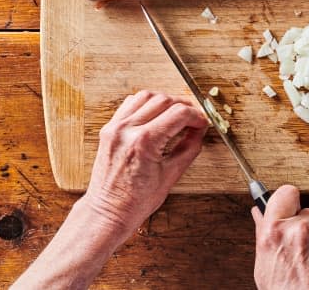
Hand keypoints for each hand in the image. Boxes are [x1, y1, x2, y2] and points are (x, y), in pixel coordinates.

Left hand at [81, 90, 208, 239]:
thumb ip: (188, 148)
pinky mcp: (108, 130)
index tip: (202, 124)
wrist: (107, 212)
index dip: (196, 116)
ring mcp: (115, 128)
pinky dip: (146, 104)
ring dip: (165, 101)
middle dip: (184, 106)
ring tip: (175, 115)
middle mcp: (127, 130)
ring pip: (146, 96)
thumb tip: (199, 131)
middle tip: (193, 120)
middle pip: (164, 100)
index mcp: (144, 142)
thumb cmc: (136, 201)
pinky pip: (129, 104)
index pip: (179, 113)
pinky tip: (155, 116)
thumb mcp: (171, 176)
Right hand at [252, 185, 308, 289]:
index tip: (290, 206)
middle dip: (306, 227)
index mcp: (275, 232)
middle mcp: (300, 232)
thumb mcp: (264, 266)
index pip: (285, 193)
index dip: (288, 200)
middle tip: (299, 250)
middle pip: (308, 213)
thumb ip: (265, 235)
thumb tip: (260, 214)